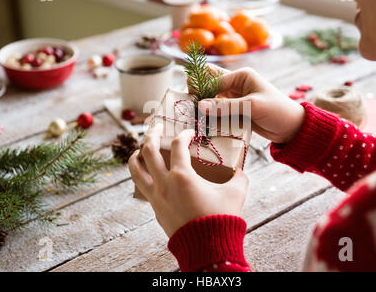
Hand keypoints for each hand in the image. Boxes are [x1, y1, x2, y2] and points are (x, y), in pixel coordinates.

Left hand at [128, 124, 248, 236]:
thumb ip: (239, 178)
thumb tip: (240, 171)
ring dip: (136, 155)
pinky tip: (148, 175)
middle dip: (151, 134)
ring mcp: (156, 197)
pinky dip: (141, 176)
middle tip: (157, 127)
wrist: (208, 249)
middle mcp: (164, 183)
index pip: (178, 145)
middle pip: (148, 150)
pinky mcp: (155, 209)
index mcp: (182, 176)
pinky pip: (141, 187)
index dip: (184, 134)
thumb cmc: (221, 219)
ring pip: (135, 170)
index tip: (190, 133)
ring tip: (140, 149)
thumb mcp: (235, 194)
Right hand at [196, 66, 304, 143]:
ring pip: (212, 102)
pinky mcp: (235, 112)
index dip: (201, 91)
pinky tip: (205, 126)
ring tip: (196, 120)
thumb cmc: (277, 111)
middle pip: (209, 87)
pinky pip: (218, 113)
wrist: (292, 128)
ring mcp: (235, 99)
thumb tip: (200, 106)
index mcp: (241, 76)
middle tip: (191, 110)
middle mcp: (236, 85)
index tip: (192, 105)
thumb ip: (226, 107)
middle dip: (199, 98)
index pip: (213, 80)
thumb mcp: (252, 107)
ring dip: (205, 110)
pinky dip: (212, 119)